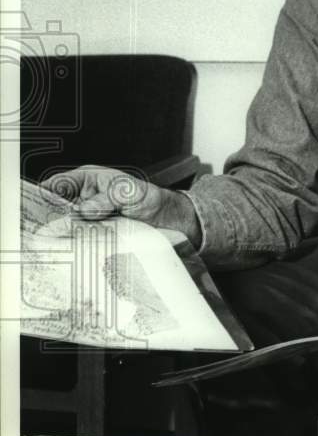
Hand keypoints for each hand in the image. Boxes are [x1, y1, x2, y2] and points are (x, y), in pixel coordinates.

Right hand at [39, 166, 199, 242]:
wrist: (168, 218)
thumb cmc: (148, 197)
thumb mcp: (127, 192)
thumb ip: (104, 200)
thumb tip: (83, 211)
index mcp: (86, 181)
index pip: (55, 186)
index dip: (41, 196)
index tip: (32, 210)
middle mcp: (83, 200)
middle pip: (56, 210)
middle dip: (48, 221)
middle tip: (39, 234)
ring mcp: (88, 219)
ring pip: (66, 228)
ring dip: (62, 236)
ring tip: (53, 246)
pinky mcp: (96, 235)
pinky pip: (81, 241)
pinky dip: (77, 247)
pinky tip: (73, 254)